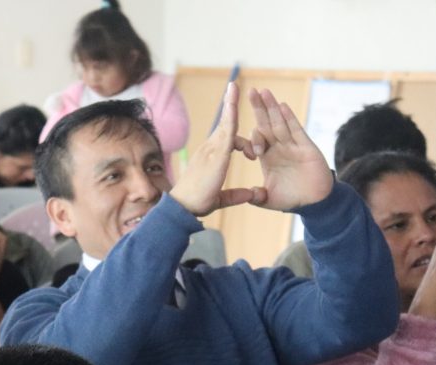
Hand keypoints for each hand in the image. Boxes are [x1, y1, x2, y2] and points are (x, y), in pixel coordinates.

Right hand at [171, 82, 263, 216]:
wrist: (182, 207)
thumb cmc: (196, 203)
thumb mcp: (221, 198)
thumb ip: (236, 195)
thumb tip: (252, 194)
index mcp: (210, 158)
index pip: (226, 141)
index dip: (241, 142)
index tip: (253, 153)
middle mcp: (209, 149)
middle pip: (224, 125)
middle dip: (231, 106)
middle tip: (236, 88)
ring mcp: (211, 148)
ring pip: (225, 123)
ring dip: (231, 104)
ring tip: (235, 86)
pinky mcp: (216, 152)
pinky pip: (227, 129)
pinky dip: (231, 113)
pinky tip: (234, 100)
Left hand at [247, 88, 332, 210]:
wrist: (316, 204)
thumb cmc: (293, 200)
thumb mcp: (270, 199)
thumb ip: (257, 196)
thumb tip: (246, 194)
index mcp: (268, 158)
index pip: (256, 141)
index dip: (250, 138)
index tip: (241, 137)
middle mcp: (279, 149)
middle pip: (267, 125)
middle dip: (259, 109)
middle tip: (250, 91)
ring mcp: (293, 146)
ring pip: (280, 123)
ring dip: (272, 107)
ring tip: (264, 92)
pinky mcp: (306, 148)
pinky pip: (297, 131)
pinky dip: (289, 118)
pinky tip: (282, 106)